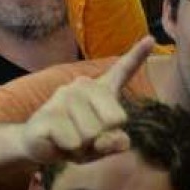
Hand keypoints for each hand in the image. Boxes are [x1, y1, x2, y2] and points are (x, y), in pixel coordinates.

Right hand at [18, 37, 153, 163]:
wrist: (39, 145)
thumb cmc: (77, 141)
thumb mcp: (102, 146)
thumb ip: (115, 143)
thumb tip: (118, 141)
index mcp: (101, 89)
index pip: (123, 70)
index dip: (137, 55)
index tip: (151, 39)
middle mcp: (83, 85)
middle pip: (114, 120)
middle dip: (102, 138)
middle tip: (85, 137)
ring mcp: (64, 95)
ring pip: (92, 134)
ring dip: (83, 147)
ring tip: (71, 139)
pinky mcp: (49, 112)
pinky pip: (74, 142)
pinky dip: (69, 150)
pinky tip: (58, 141)